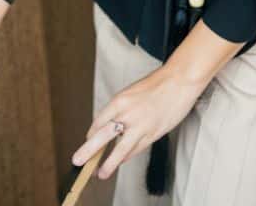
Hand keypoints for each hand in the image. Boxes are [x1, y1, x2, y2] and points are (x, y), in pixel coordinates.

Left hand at [71, 64, 207, 179]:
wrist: (179, 82)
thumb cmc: (155, 86)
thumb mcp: (130, 93)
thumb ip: (120, 110)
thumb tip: (110, 127)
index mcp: (119, 101)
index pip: (99, 122)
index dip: (91, 134)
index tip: (87, 141)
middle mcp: (128, 114)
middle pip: (104, 136)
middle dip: (89, 150)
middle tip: (77, 161)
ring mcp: (141, 126)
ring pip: (121, 149)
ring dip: (109, 163)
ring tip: (100, 174)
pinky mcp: (154, 134)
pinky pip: (137, 149)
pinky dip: (126, 157)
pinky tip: (119, 162)